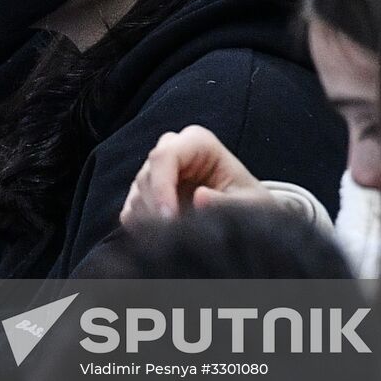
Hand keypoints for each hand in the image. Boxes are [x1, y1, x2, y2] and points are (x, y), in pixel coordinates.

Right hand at [120, 125, 272, 224]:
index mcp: (197, 142)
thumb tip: (200, 197)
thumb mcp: (250, 205)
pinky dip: (143, 228)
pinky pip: (130, 212)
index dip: (162, 187)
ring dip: (152, 220)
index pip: (164, 156)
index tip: (169, 218)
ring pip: (137, 195)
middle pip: (146, 175)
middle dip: (156, 208)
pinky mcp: (145, 195)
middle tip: (173, 235)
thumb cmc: (249, 204)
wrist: (245, 216)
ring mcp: (155, 173)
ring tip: (179, 237)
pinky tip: (165, 238)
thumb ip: (227, 202)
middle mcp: (172, 151)